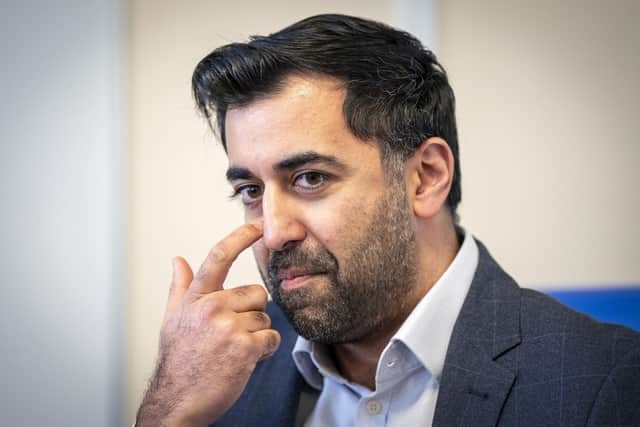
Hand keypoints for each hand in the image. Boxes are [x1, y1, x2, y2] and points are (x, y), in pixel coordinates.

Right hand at [136, 221, 280, 426]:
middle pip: (256, 294)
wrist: (177, 401)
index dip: (242, 237)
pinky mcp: (244, 348)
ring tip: (233, 350)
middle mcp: (211, 307)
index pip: (219, 256)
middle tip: (232, 334)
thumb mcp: (172, 319)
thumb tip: (177, 260)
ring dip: (256, 335)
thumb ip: (179, 287)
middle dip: (252, 313)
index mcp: (196, 298)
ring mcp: (228, 327)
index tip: (259, 224)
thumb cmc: (178, 360)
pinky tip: (243, 361)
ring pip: (265, 318)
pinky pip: (271, 338)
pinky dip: (264, 350)